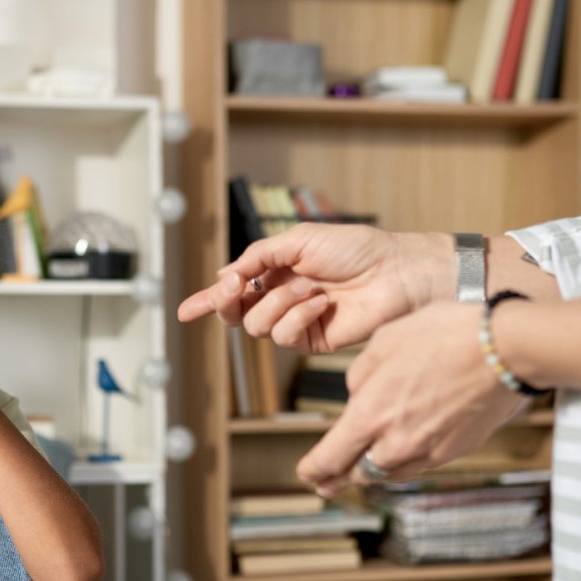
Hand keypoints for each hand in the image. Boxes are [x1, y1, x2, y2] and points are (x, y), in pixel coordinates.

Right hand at [176, 224, 454, 352]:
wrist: (395, 272)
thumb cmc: (357, 248)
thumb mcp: (301, 240)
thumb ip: (260, 256)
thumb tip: (227, 273)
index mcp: (277, 272)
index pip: (234, 290)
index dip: (208, 301)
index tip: (185, 312)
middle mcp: (281, 298)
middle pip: (235, 313)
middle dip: (226, 301)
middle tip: (234, 286)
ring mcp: (296, 321)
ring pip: (256, 325)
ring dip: (278, 302)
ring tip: (310, 287)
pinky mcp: (311, 341)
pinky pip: (283, 336)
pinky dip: (298, 316)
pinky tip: (322, 303)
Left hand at [297, 300, 528, 495]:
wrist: (506, 349)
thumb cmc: (444, 335)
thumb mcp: (383, 343)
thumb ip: (359, 377)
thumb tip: (356, 396)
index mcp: (370, 415)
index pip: (329, 459)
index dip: (312, 470)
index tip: (305, 473)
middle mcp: (396, 443)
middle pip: (355, 475)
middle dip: (334, 480)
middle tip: (322, 485)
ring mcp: (427, 451)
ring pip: (386, 474)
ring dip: (367, 475)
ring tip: (354, 475)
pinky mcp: (454, 451)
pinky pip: (416, 466)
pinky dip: (399, 467)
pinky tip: (395, 460)